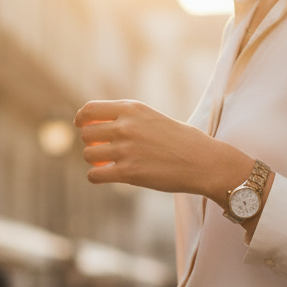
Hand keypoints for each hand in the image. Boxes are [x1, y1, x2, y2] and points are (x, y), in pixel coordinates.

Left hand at [74, 100, 252, 207]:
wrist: (204, 162)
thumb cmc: (184, 142)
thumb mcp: (154, 119)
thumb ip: (130, 120)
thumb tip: (105, 128)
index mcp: (132, 109)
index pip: (91, 109)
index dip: (82, 119)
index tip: (82, 126)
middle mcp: (125, 126)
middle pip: (87, 134)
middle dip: (91, 144)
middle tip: (102, 152)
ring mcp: (125, 150)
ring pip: (89, 155)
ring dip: (95, 162)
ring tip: (107, 165)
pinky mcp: (128, 173)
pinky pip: (95, 175)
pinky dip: (96, 177)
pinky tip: (104, 177)